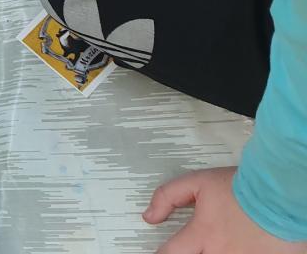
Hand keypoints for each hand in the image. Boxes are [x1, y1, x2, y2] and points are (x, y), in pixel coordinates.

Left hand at [144, 167, 306, 253]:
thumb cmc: (241, 187)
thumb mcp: (198, 182)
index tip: (161, 253)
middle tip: (194, 245)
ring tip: (218, 243)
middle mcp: (220, 252)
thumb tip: (149, 216)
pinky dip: (238, 253)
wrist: (280, 193)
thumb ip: (168, 196)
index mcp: (203, 234)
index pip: (171, 253)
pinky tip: (239, 246)